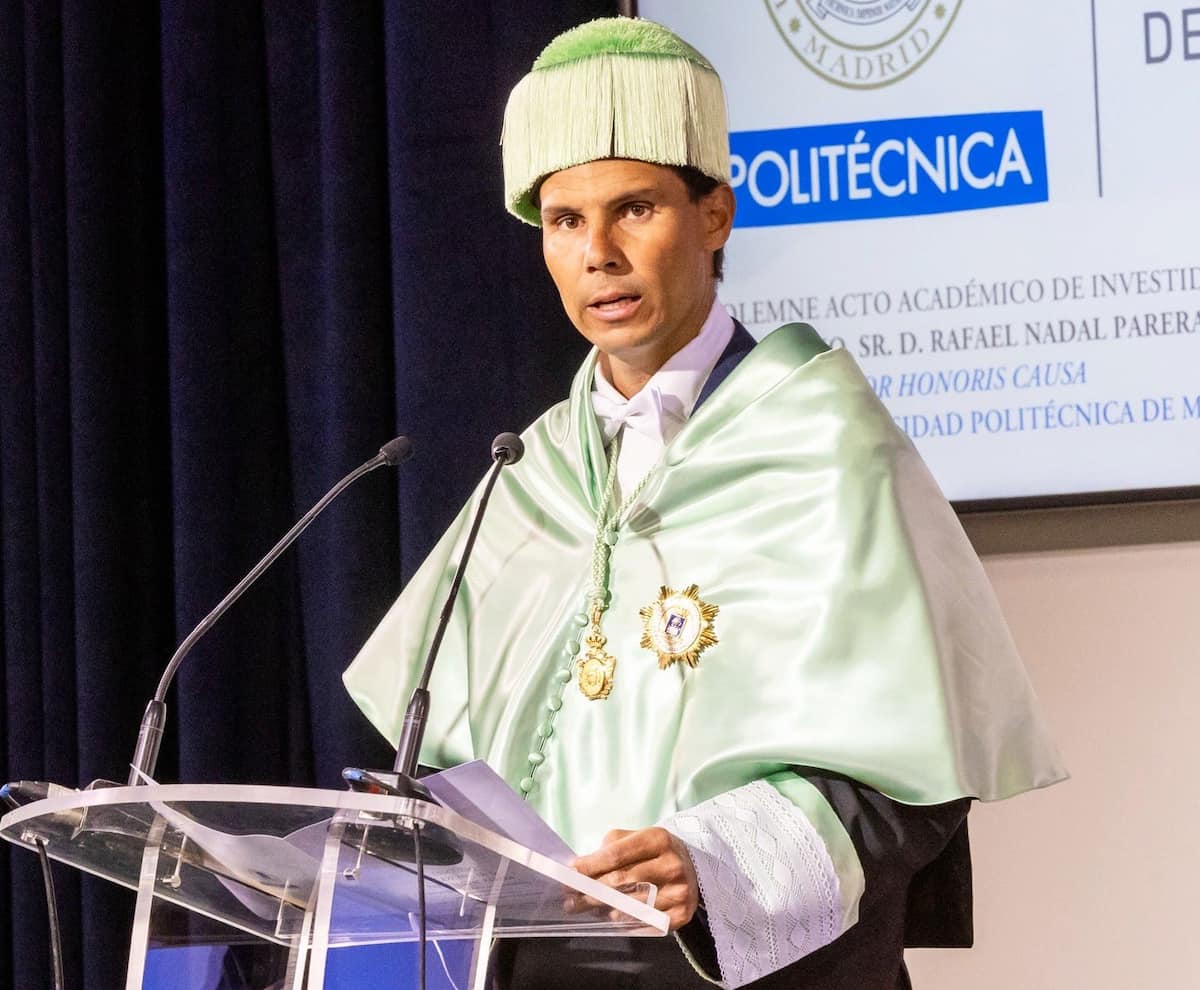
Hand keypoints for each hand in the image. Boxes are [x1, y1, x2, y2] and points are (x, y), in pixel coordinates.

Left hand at [569, 826, 699, 930]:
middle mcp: (671, 865)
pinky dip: (625, 923)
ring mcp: (679, 891)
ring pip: (630, 906)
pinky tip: (612, 918)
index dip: (589, 866)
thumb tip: (579, 868)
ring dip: (605, 909)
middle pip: (621, 882)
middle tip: (570, 899)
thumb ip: (609, 849)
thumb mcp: (637, 838)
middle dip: (590, 891)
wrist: (694, 867)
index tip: (569, 874)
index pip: (616, 855)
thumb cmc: (655, 852)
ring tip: (589, 908)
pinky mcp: (682, 914)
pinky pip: (645, 923)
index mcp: (658, 839)